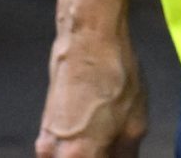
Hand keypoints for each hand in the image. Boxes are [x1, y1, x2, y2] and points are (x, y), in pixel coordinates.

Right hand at [38, 0, 148, 156]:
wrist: (88, 35)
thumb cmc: (112, 73)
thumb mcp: (135, 122)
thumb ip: (127, 155)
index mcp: (78, 157)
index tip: (121, 154)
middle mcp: (53, 153)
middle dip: (101, 156)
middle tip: (118, 148)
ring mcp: (45, 139)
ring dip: (92, 153)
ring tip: (112, 137)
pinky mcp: (45, 125)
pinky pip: (64, 148)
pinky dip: (81, 147)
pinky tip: (101, 131)